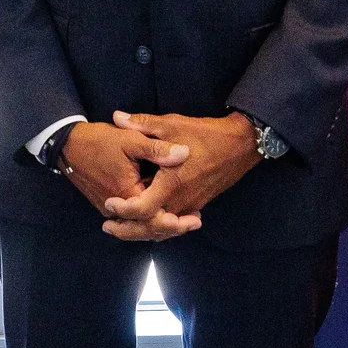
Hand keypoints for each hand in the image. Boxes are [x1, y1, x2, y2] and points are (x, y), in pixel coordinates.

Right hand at [57, 121, 191, 237]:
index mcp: (126, 193)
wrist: (67, 145)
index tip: (195, 219)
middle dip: (173, 227)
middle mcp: (117, 207)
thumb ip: (158, 149)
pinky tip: (162, 212)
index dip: (176, 222)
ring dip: (161, 225)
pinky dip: (147, 220)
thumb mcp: (130, 140)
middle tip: (195, 223)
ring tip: (183, 221)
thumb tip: (184, 153)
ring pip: (138, 226)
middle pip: (148, 227)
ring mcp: (110, 208)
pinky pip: (130, 220)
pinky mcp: (107, 204)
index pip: (154, 217)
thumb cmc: (98, 140)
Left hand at [97, 111, 261, 240]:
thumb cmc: (206, 135)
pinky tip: (146, 219)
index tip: (108, 203)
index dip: (123, 210)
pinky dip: (158, 224)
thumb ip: (142, 124)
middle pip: (150, 227)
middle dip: (127, 230)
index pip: (143, 209)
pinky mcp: (196, 205)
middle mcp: (180, 201)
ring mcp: (190, 205)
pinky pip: (173, 221)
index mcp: (172, 184)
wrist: (240, 145)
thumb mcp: (172, 125)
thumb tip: (116, 117)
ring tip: (121, 226)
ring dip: (142, 230)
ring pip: (163, 227)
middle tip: (106, 227)